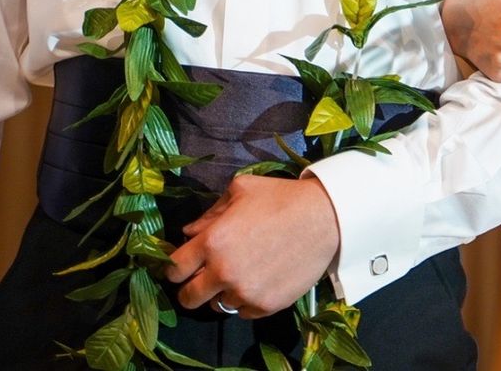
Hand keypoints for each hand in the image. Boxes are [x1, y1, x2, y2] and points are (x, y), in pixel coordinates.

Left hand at [165, 173, 338, 316]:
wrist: (325, 217)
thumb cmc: (282, 197)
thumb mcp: (243, 189)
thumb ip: (211, 212)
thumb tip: (190, 233)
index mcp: (212, 241)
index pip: (174, 269)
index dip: (177, 267)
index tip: (185, 265)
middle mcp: (223, 272)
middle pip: (188, 297)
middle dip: (193, 286)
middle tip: (208, 275)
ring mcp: (244, 292)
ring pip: (217, 305)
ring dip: (223, 292)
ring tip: (243, 273)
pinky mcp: (265, 306)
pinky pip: (243, 311)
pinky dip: (247, 299)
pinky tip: (261, 279)